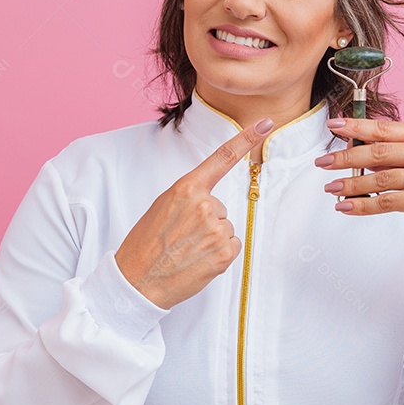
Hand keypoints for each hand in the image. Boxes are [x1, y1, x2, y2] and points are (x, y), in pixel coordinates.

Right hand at [115, 118, 273, 308]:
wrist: (137, 281)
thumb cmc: (146, 244)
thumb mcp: (162, 207)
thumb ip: (188, 197)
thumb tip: (210, 202)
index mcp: (185, 189)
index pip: (221, 158)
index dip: (246, 138)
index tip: (266, 124)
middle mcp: (204, 205)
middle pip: (220, 207)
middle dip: (206, 221)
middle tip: (181, 237)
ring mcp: (216, 230)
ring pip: (225, 228)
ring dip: (212, 239)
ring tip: (186, 250)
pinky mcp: (224, 253)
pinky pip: (232, 245)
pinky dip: (219, 254)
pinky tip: (198, 260)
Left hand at [316, 117, 403, 247]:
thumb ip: (399, 154)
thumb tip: (357, 149)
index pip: (388, 128)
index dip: (357, 126)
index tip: (334, 126)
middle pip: (381, 151)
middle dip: (346, 156)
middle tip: (323, 161)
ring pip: (381, 177)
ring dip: (351, 183)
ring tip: (331, 187)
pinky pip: (387, 201)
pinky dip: (363, 205)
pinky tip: (346, 206)